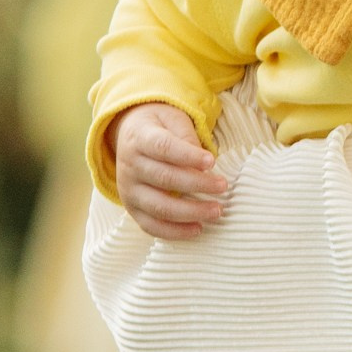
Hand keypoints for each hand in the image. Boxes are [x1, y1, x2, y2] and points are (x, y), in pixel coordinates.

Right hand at [108, 103, 229, 239]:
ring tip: (216, 210)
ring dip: (190, 212)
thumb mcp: (172, 119)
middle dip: (197, 185)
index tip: (212, 162)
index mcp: (140, 138)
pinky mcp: (132, 208)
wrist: (130, 136)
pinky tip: (198, 229)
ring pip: (159, 206)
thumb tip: (204, 163)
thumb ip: (187, 136)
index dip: (188, 156)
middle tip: (223, 186)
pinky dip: (174, 232)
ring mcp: (128, 190)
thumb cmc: (160, 128)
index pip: (163, 147)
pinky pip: (151, 226)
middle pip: (164, 178)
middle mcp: (130, 165)